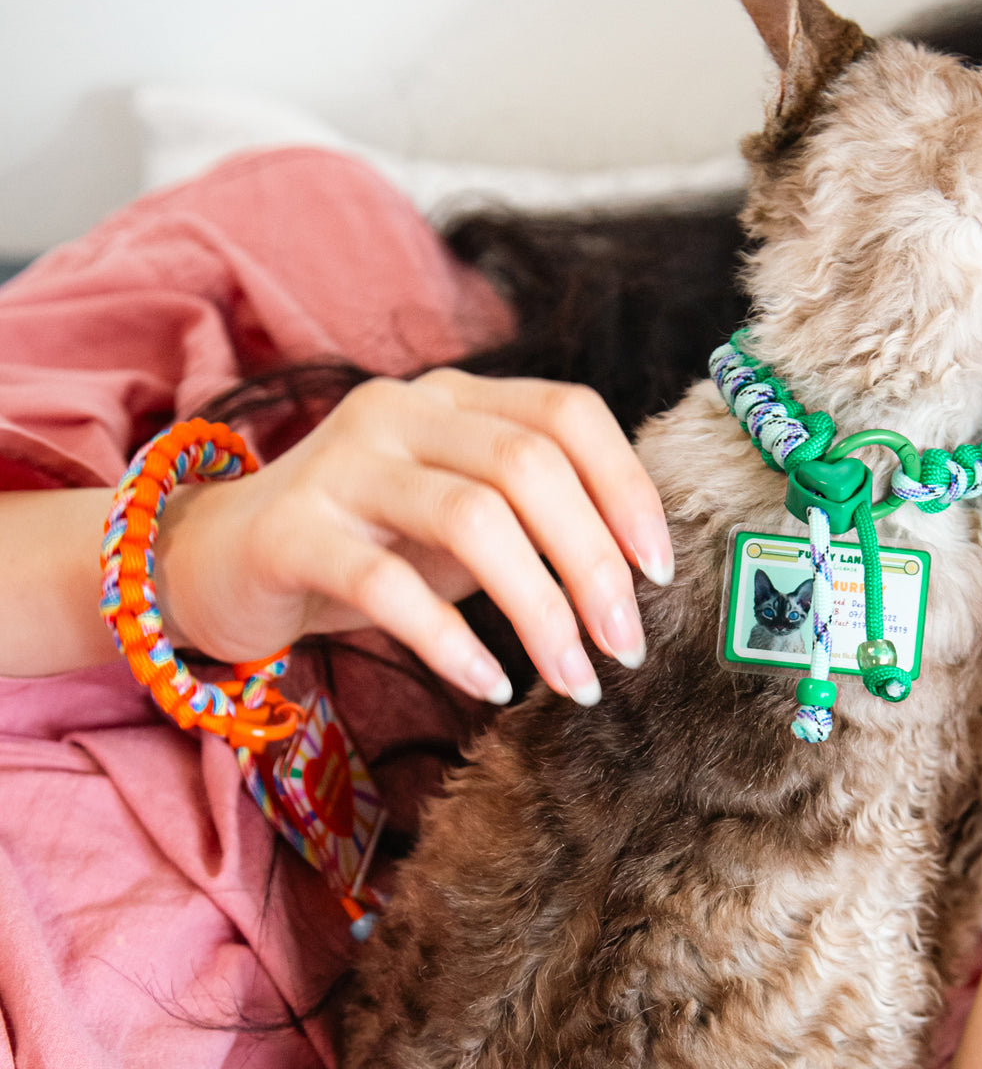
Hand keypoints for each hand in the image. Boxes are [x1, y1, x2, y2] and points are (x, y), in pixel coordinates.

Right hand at [153, 371, 673, 704]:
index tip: (661, 571)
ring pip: (472, 519)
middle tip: (625, 645)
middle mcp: (404, 410)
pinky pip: (387, 583)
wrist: (221, 559)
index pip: (569, 412)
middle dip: (593, 563)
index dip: (627, 488)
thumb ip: (536, 512)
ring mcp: (343, 464)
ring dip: (540, 610)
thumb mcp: (462, 512)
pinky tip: (490, 683)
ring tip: (576, 680)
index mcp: (459, 396)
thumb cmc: (372, 539)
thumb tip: (641, 565)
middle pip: (530, 466)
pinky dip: (452, 640)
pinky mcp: (291, 532)